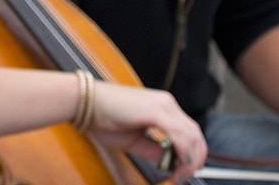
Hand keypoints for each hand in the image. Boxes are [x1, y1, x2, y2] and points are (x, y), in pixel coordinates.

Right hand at [88, 80, 206, 183]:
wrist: (82, 102)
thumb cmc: (102, 118)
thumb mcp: (134, 140)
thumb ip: (154, 150)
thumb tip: (172, 164)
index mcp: (163, 108)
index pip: (190, 133)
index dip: (191, 156)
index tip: (182, 173)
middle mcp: (167, 103)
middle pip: (196, 135)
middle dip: (194, 161)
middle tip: (183, 177)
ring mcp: (163, 105)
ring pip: (192, 136)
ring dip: (189, 160)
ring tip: (177, 176)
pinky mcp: (155, 110)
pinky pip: (181, 135)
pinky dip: (183, 154)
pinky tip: (175, 166)